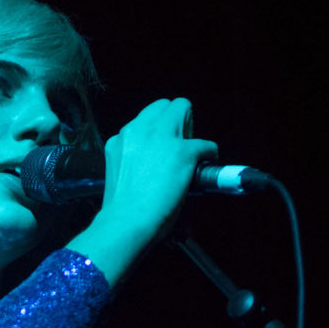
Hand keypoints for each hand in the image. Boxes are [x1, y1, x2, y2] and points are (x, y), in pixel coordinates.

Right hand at [66, 99, 216, 285]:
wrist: (126, 221)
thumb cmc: (121, 209)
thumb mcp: (119, 173)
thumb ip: (133, 159)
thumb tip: (151, 163)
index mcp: (121, 139)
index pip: (144, 118)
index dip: (158, 129)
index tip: (164, 144)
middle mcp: (138, 131)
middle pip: (164, 105)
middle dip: (175, 120)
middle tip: (180, 144)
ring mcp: (161, 138)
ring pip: (183, 108)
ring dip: (190, 129)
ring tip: (193, 151)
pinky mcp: (182, 152)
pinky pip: (204, 144)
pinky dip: (209, 152)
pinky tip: (207, 161)